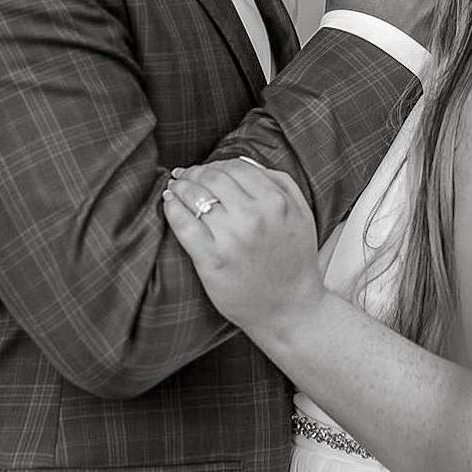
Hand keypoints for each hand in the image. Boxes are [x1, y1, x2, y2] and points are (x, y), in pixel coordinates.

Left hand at [162, 158, 325, 338]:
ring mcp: (231, 240)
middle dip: (195, 173)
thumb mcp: (301, 214)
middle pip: (212, 178)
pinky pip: (183, 224)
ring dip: (180, 187)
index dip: (215, 165)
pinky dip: (172, 209)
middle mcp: (253, 217)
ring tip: (175, 187)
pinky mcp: (211, 261)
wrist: (290, 310)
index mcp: (276, 203)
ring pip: (195, 196)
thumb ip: (279, 182)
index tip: (206, 170)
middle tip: (186, 176)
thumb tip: (243, 162)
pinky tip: (170, 204)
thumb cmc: (294, 260)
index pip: (235, 167)